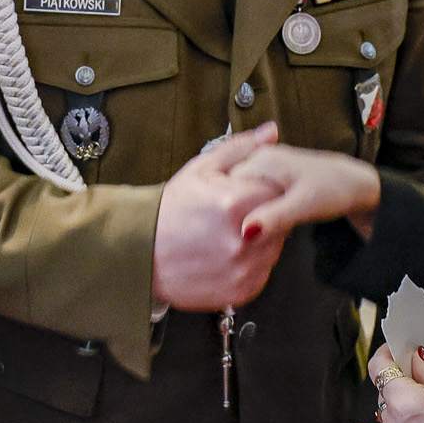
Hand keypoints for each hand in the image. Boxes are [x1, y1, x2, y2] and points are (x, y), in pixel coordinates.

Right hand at [151, 124, 282, 310]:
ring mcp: (244, 268)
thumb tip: (272, 132)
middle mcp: (244, 239)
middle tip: (236, 215)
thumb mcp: (201, 168)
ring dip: (261, 239)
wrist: (143, 252)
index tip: (249, 192)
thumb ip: (242, 149)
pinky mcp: (243, 290)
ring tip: (228, 234)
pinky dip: (252, 263)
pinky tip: (227, 254)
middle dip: (264, 214)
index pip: (278, 190)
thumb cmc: (171, 208)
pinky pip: (264, 271)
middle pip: (281, 220)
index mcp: (235, 203)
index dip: (265, 189)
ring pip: (275, 246)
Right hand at [231, 144, 380, 242]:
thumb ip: (274, 217)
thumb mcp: (303, 206)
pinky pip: (248, 194)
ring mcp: (264, 166)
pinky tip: (256, 225)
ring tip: (248, 233)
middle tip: (238, 237)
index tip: (226, 232)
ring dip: (239, 212)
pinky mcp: (269, 177)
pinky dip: (250, 209)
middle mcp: (259, 159)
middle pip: (229, 188)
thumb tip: (246, 232)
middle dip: (230, 212)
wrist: (354, 184)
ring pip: (238, 192)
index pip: (224, 185)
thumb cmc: (333, 190)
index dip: (223, 210)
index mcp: (262, 160)